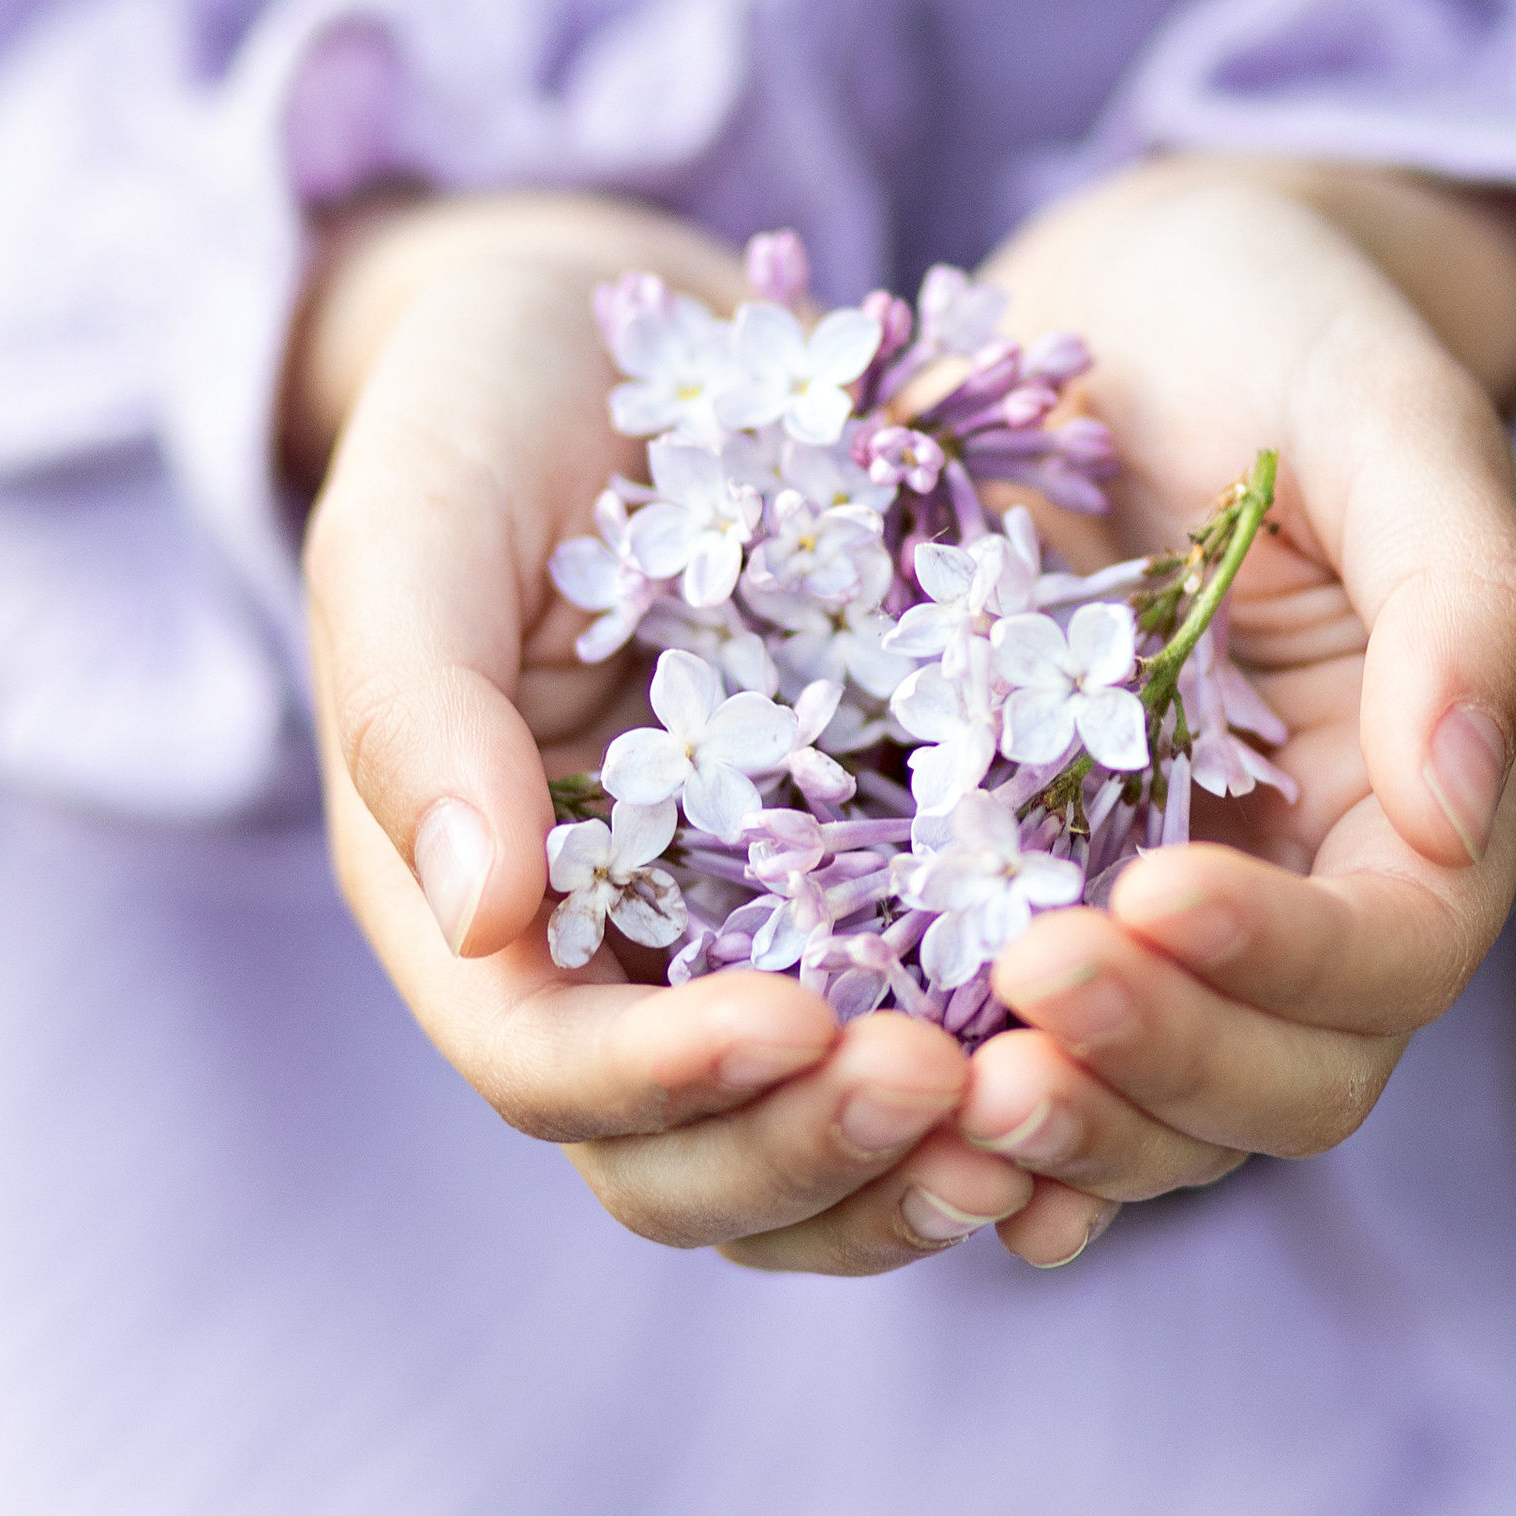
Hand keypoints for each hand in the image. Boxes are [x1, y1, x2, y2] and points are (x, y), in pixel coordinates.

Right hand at [294, 193, 1047, 1273]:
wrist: (625, 339)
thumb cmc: (486, 414)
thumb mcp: (420, 522)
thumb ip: (414, 706)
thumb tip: (477, 915)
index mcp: (474, 909)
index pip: (544, 1066)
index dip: (660, 1079)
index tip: (793, 1024)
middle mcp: (611, 969)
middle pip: (686, 1165)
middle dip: (810, 1154)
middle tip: (947, 1088)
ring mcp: (745, 954)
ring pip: (813, 1160)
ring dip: (913, 1176)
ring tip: (1031, 1121)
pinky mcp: (874, 909)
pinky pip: (932, 1058)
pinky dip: (999, 1103)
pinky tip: (1101, 1075)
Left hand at [947, 153, 1515, 1247]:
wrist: (1134, 293)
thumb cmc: (1283, 323)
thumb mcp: (1392, 415)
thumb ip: (1465, 598)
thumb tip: (1456, 799)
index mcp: (1418, 798)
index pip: (1391, 957)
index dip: (1282, 962)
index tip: (1151, 892)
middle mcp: (1300, 891)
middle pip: (1282, 1082)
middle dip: (1160, 1066)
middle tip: (1025, 991)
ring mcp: (1155, 913)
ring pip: (1147, 1112)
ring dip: (1059, 1125)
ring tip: (939, 1082)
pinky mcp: (1019, 901)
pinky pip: (1010, 1058)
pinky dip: (962, 1122)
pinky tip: (879, 1108)